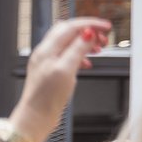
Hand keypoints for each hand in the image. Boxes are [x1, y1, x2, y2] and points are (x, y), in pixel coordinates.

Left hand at [12, 17, 109, 141]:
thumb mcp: (66, 70)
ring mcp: (46, 62)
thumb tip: (88, 33)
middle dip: (87, 32)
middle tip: (103, 38)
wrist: (36, 116)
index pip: (70, 27)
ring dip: (84, 43)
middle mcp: (44, 53)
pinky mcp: (49, 72)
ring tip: (98, 49)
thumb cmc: (47, 97)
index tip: (105, 27)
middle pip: (68, 32)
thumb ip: (77, 49)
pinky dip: (79, 55)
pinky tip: (86, 63)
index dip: (90, 24)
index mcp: (47, 50)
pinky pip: (66, 56)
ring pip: (68, 43)